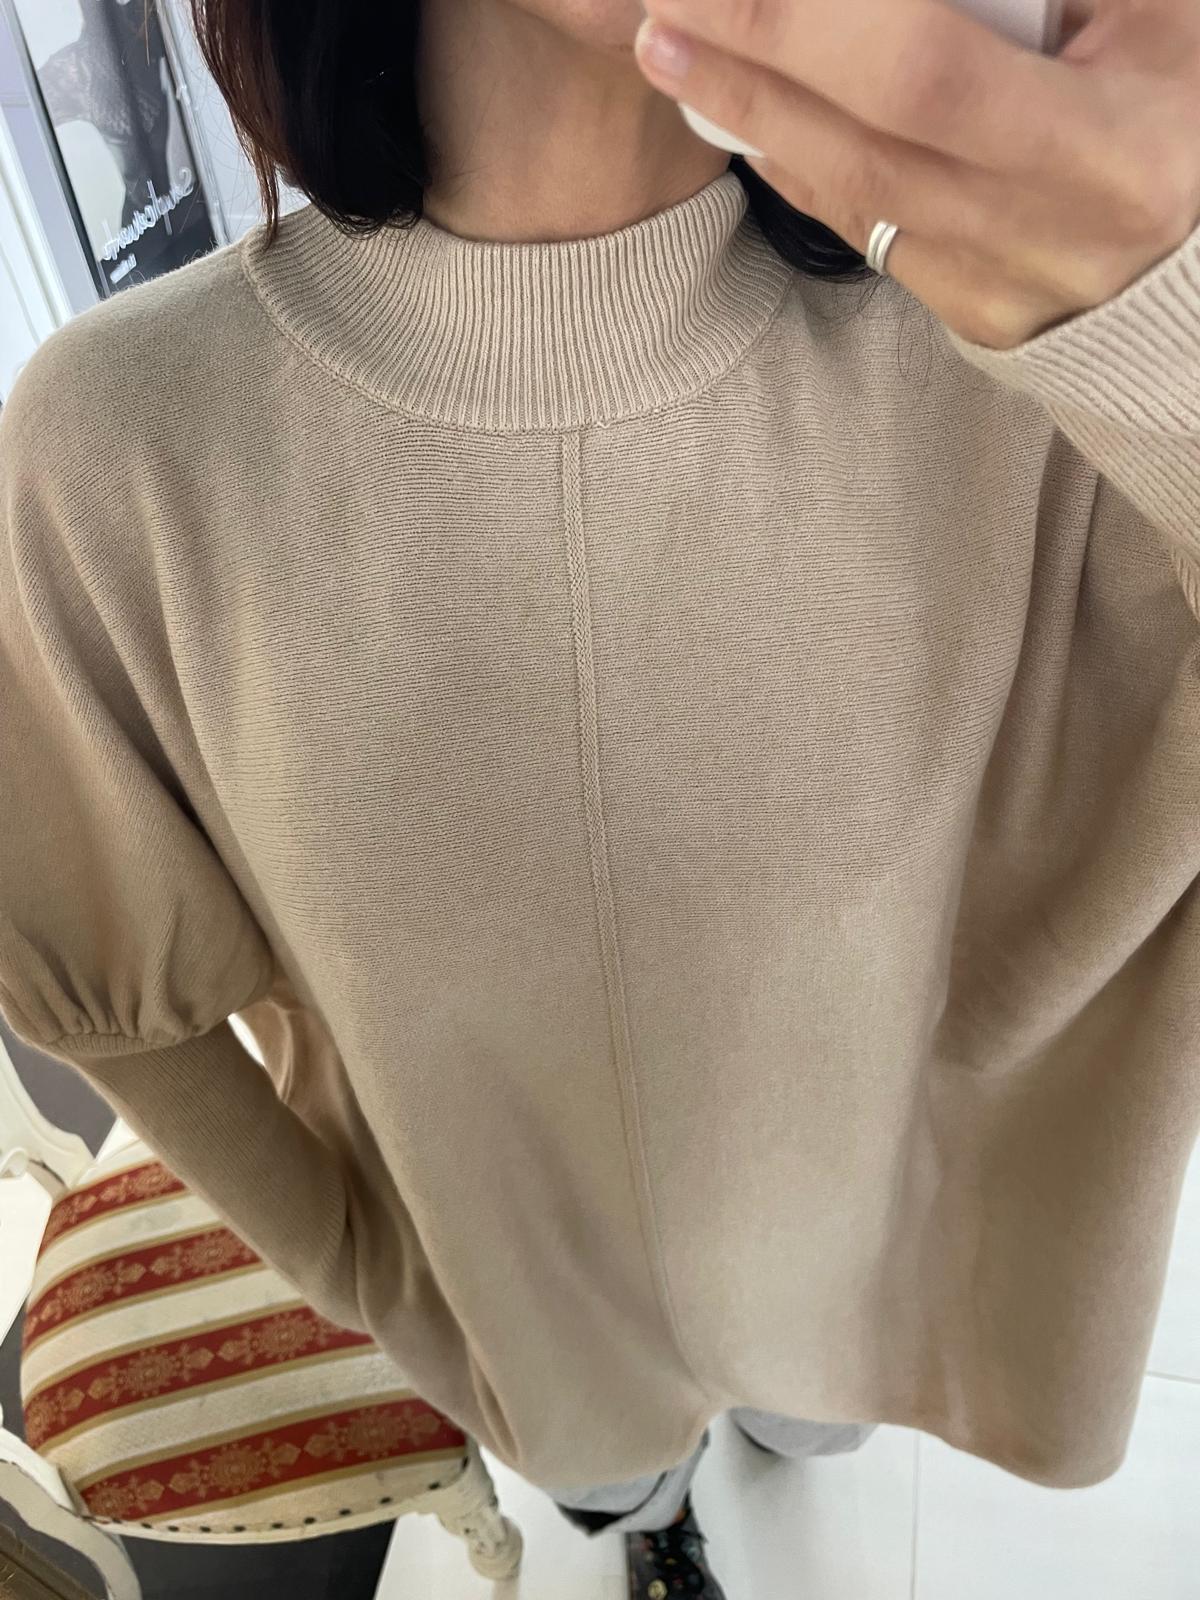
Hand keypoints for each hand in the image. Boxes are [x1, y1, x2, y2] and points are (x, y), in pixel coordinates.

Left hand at [633, 0, 1199, 348]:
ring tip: (676, 53)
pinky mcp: (973, 318)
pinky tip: (750, 117)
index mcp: (1107, 150)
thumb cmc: (1188, 99)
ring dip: (754, 122)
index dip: (808, 26)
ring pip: (851, 202)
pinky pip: (866, 237)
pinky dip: (802, 170)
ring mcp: (1003, 291)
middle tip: (659, 14)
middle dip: (749, 74)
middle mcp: (1046, 236)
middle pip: (862, 149)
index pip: (923, 76)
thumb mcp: (1157, 11)